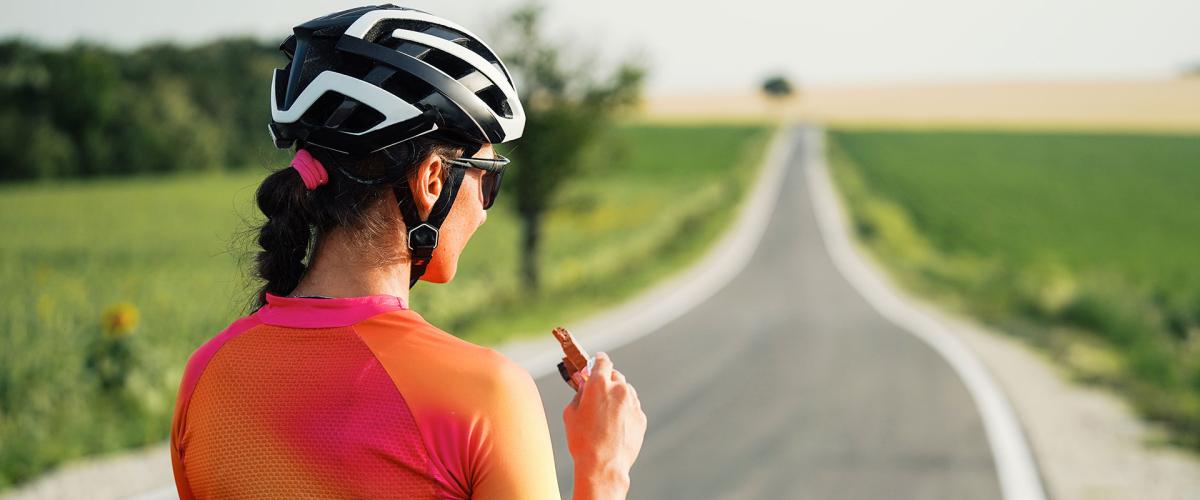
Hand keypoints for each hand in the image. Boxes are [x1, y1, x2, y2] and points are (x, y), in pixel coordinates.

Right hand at [562, 352, 646, 497]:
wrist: (603, 466)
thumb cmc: (582, 440)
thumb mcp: (570, 413)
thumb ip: (578, 393)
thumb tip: (584, 385)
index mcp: (599, 384)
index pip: (602, 361)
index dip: (598, 361)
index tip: (596, 363)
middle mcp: (619, 389)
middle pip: (615, 375)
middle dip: (607, 381)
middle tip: (598, 393)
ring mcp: (633, 403)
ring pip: (626, 391)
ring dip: (617, 396)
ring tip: (606, 414)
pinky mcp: (641, 418)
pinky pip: (632, 408)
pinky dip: (625, 411)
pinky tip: (615, 426)